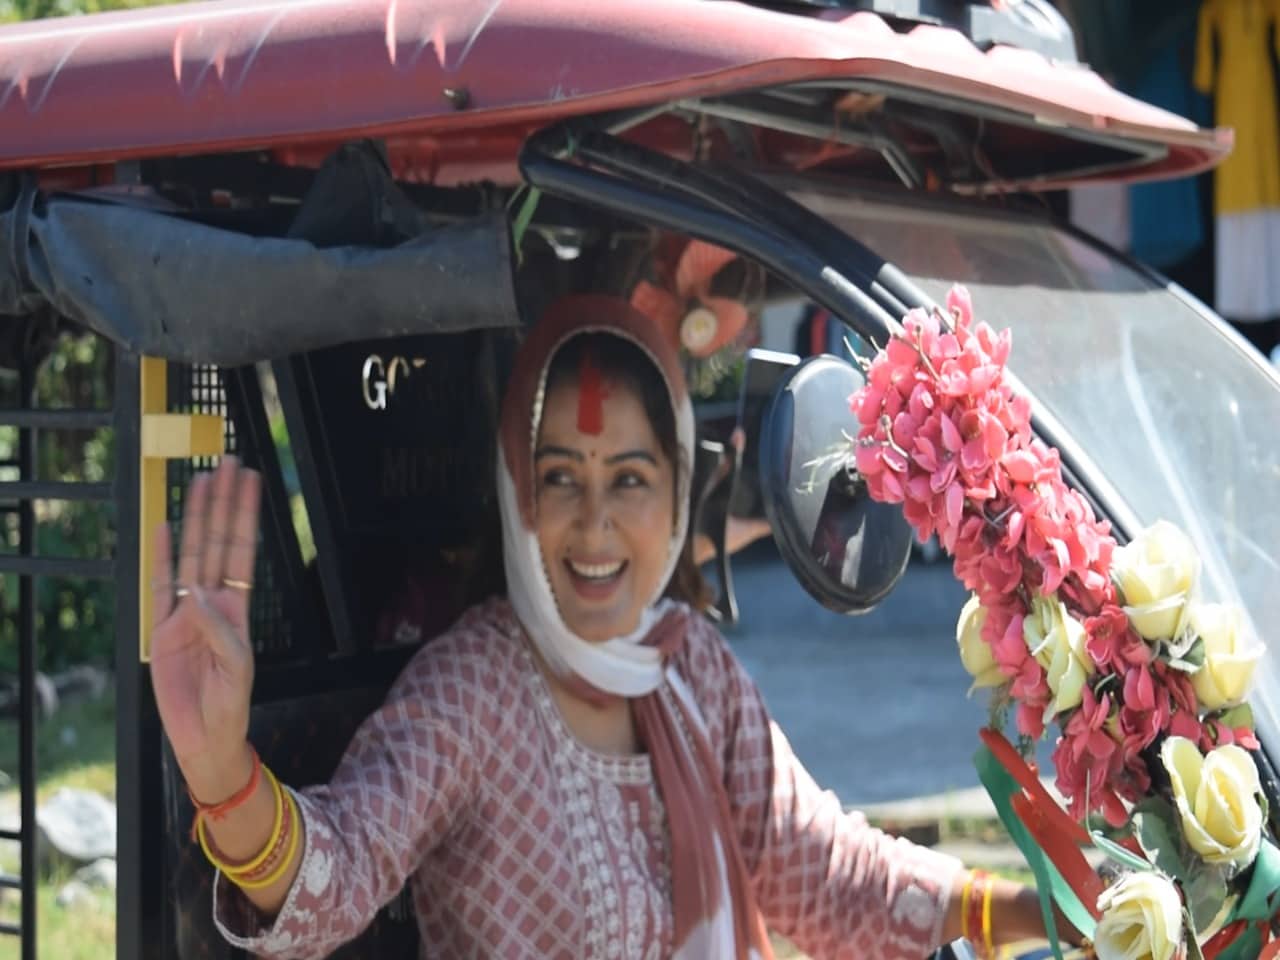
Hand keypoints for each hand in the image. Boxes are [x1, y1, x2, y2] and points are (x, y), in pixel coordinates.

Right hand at [149, 456, 261, 801]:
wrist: (205, 736)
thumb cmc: (230, 703)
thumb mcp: (237, 667)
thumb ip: (219, 631)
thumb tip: (196, 596)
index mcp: (239, 609)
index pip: (242, 550)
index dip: (245, 516)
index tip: (251, 482)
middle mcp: (214, 602)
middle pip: (218, 541)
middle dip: (223, 503)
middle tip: (228, 463)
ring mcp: (185, 612)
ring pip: (191, 554)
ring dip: (196, 518)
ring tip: (201, 480)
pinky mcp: (161, 629)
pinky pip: (159, 585)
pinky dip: (161, 555)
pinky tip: (164, 526)